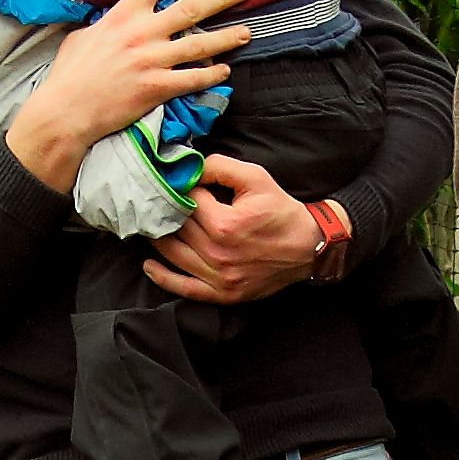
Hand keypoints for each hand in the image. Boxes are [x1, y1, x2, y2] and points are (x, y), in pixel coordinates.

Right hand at [7, 0, 250, 186]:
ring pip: (199, 45)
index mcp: (122, 15)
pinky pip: (192, 79)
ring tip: (246, 32)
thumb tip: (112, 17)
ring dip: (226, 38)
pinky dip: (211, 75)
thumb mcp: (83, 35)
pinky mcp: (156, 87)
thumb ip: (105, 22)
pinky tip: (224, 71)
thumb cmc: (70, 73)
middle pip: (190, 8)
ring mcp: (151, 60)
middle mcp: (141, 33)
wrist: (65, 110)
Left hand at [145, 154, 319, 306]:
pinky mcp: (223, 294)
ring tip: (152, 224)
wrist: (308, 246)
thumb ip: (219, 166)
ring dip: (157, 238)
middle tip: (158, 200)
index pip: (188, 201)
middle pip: (177, 227)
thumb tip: (189, 168)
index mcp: (225, 224)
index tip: (180, 184)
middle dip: (167, 210)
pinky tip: (150, 265)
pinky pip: (184, 288)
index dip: (182, 189)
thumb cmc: (281, 211)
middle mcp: (218, 253)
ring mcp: (219, 277)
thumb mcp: (255, 177)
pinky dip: (163, 277)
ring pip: (173, 254)